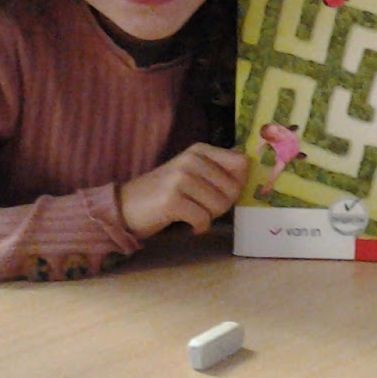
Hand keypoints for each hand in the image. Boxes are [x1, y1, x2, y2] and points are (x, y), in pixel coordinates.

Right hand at [118, 143, 250, 238]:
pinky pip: (203, 219)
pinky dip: (199, 227)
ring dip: (210, 216)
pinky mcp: (172, 199)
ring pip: (220, 205)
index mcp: (200, 150)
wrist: (126, 207)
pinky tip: (189, 224)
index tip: (223, 192)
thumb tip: (250, 168)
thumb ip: (218, 169)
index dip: (239, 182)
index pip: (242, 163)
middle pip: (234, 188)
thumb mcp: (192, 173)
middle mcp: (191, 160)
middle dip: (223, 205)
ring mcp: (180, 178)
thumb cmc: (165, 193)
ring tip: (194, 213)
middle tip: (204, 208)